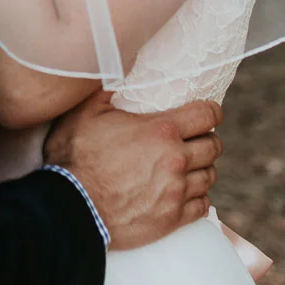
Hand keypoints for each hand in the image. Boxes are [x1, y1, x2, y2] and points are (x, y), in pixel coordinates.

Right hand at [44, 92, 222, 250]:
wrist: (71, 206)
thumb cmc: (75, 156)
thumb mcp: (86, 112)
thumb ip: (108, 87)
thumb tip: (116, 65)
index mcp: (161, 130)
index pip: (206, 116)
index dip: (212, 111)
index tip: (209, 113)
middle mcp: (175, 160)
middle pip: (213, 147)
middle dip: (208, 139)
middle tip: (197, 139)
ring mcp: (176, 192)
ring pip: (210, 177)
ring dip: (203, 168)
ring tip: (191, 165)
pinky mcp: (172, 219)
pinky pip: (202, 206)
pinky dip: (199, 198)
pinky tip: (187, 193)